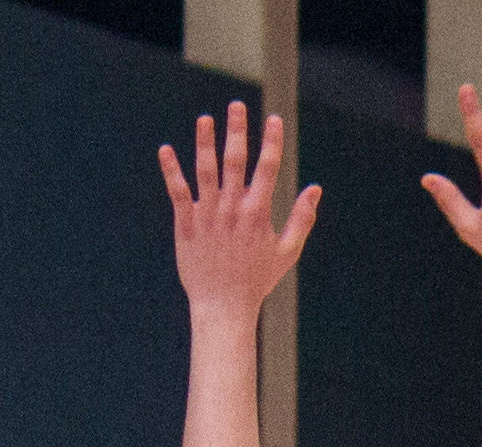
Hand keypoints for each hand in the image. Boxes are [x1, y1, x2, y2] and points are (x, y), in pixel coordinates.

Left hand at [160, 101, 316, 317]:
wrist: (223, 306)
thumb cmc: (256, 280)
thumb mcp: (287, 252)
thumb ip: (302, 219)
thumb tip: (316, 189)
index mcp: (257, 213)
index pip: (267, 169)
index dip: (271, 141)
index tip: (274, 119)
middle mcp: (232, 210)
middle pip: (235, 161)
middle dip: (237, 131)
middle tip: (236, 105)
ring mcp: (208, 216)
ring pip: (205, 171)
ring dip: (205, 143)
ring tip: (205, 119)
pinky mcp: (186, 225)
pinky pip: (178, 192)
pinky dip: (171, 171)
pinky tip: (165, 150)